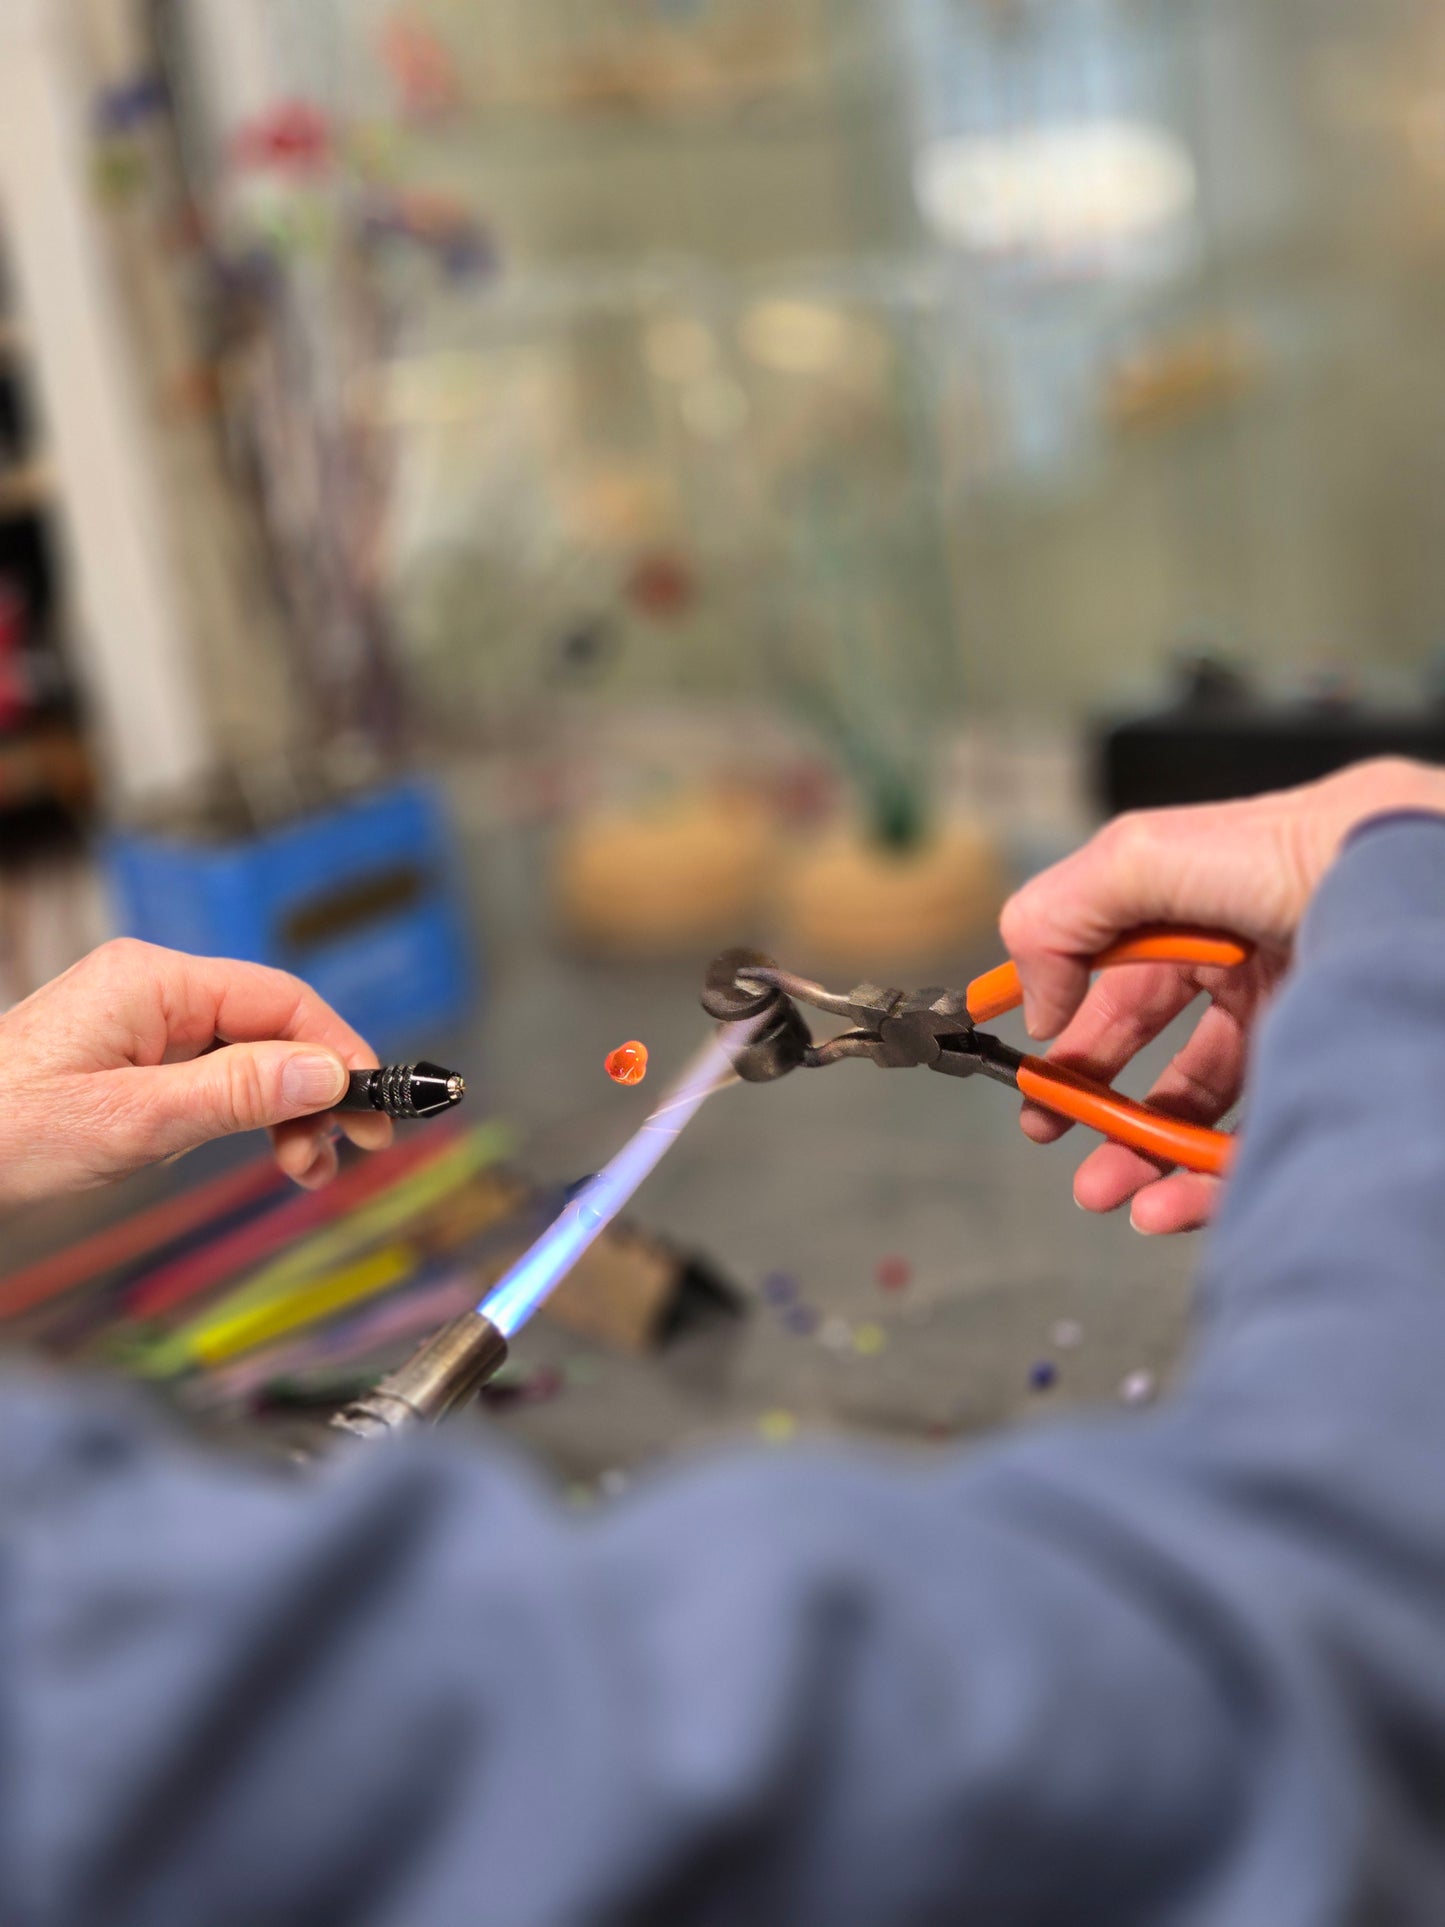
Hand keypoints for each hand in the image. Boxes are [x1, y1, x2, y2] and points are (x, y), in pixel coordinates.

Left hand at [0, 938, 392, 1206]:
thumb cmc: (3, 1132)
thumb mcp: (135, 1120)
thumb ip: (238, 1092)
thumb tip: (329, 1072)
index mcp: (154, 982)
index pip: (281, 1001)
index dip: (340, 1050)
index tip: (378, 1102)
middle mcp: (154, 990)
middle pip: (273, 1028)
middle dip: (319, 1089)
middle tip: (355, 1147)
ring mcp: (145, 1024)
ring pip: (252, 1056)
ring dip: (290, 1110)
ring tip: (306, 1166)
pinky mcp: (137, 1058)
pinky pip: (218, 1075)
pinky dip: (251, 1114)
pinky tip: (262, 1149)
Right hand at [998, 758, 1444, 1233]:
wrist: (1426, 895)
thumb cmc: (1305, 855)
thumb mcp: (1145, 857)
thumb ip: (1060, 916)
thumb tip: (1041, 1008)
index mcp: (1216, 908)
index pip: (1128, 977)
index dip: (1076, 1026)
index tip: (1032, 1074)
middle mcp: (1263, 970)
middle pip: (1160, 1054)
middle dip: (1097, 1103)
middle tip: (1054, 1135)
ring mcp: (1304, 1032)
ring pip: (1208, 1114)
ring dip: (1141, 1159)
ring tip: (1104, 1193)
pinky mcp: (1337, 1090)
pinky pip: (1261, 1154)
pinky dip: (1202, 1190)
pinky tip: (1165, 1206)